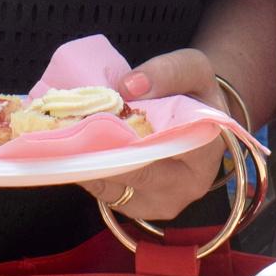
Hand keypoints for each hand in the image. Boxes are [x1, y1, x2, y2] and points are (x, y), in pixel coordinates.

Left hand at [85, 47, 232, 223]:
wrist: (196, 120)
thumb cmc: (195, 94)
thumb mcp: (192, 68)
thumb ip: (167, 72)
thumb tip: (128, 86)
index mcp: (206, 153)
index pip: (168, 149)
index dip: (133, 136)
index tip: (103, 118)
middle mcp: (187, 186)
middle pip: (136, 173)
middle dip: (101, 150)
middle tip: (71, 127)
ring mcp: (161, 203)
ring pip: (115, 188)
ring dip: (89, 163)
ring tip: (68, 137)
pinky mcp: (138, 207)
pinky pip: (106, 194)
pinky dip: (88, 172)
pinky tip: (76, 151)